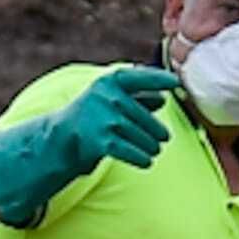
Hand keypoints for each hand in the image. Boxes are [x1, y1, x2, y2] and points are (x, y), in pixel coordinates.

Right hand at [0, 66, 178, 226]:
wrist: (62, 139)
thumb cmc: (96, 116)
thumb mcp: (113, 100)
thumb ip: (139, 96)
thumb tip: (163, 97)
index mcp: (110, 82)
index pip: (139, 77)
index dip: (158, 79)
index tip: (176, 83)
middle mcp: (106, 97)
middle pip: (148, 120)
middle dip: (158, 132)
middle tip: (162, 139)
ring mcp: (103, 119)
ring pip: (144, 138)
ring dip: (152, 147)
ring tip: (153, 150)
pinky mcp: (101, 141)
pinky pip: (134, 153)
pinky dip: (143, 159)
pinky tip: (146, 161)